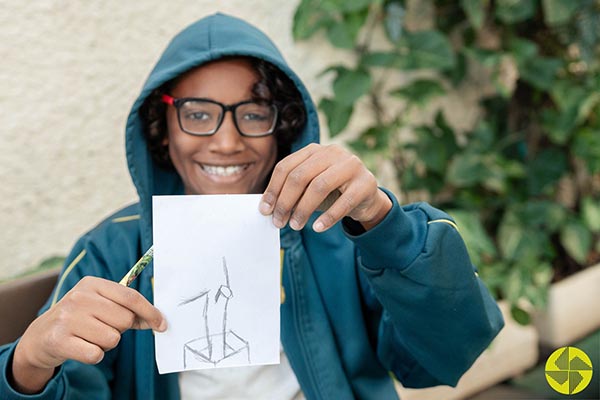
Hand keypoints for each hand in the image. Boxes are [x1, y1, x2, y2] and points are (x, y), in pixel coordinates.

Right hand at [11, 276, 165, 393]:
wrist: (40, 337)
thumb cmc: (80, 319)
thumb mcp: (101, 306)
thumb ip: (128, 310)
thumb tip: (158, 320)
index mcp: (92, 284)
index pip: (131, 297)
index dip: (150, 312)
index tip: (162, 324)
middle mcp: (79, 297)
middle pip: (124, 320)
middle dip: (120, 330)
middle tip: (102, 328)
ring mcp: (67, 318)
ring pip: (112, 338)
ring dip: (106, 344)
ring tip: (89, 337)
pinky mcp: (59, 340)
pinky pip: (96, 354)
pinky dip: (94, 355)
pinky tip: (81, 347)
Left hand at [259, 143, 391, 231]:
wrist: (367, 197)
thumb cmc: (333, 192)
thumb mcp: (310, 188)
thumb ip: (292, 192)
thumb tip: (268, 208)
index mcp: (315, 150)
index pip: (286, 166)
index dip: (273, 189)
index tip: (265, 210)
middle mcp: (333, 152)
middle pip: (300, 176)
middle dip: (285, 201)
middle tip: (279, 221)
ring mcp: (351, 165)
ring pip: (319, 186)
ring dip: (303, 209)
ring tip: (295, 226)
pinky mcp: (365, 183)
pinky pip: (343, 202)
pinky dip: (328, 217)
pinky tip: (318, 228)